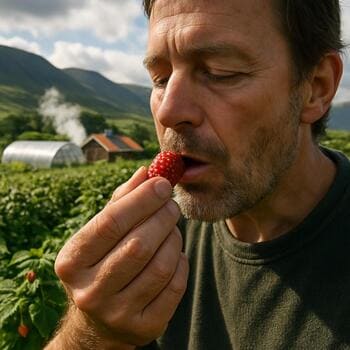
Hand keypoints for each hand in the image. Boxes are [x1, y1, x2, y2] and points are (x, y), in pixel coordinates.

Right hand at [54, 167, 188, 346]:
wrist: (99, 320)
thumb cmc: (102, 262)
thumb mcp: (101, 233)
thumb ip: (121, 201)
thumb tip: (146, 172)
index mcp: (72, 262)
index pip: (110, 223)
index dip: (141, 199)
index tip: (162, 182)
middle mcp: (89, 291)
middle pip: (139, 245)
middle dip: (163, 217)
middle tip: (172, 204)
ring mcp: (117, 314)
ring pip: (161, 265)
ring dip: (174, 238)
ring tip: (172, 228)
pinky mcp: (144, 327)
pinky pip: (175, 286)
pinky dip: (181, 262)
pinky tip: (175, 254)